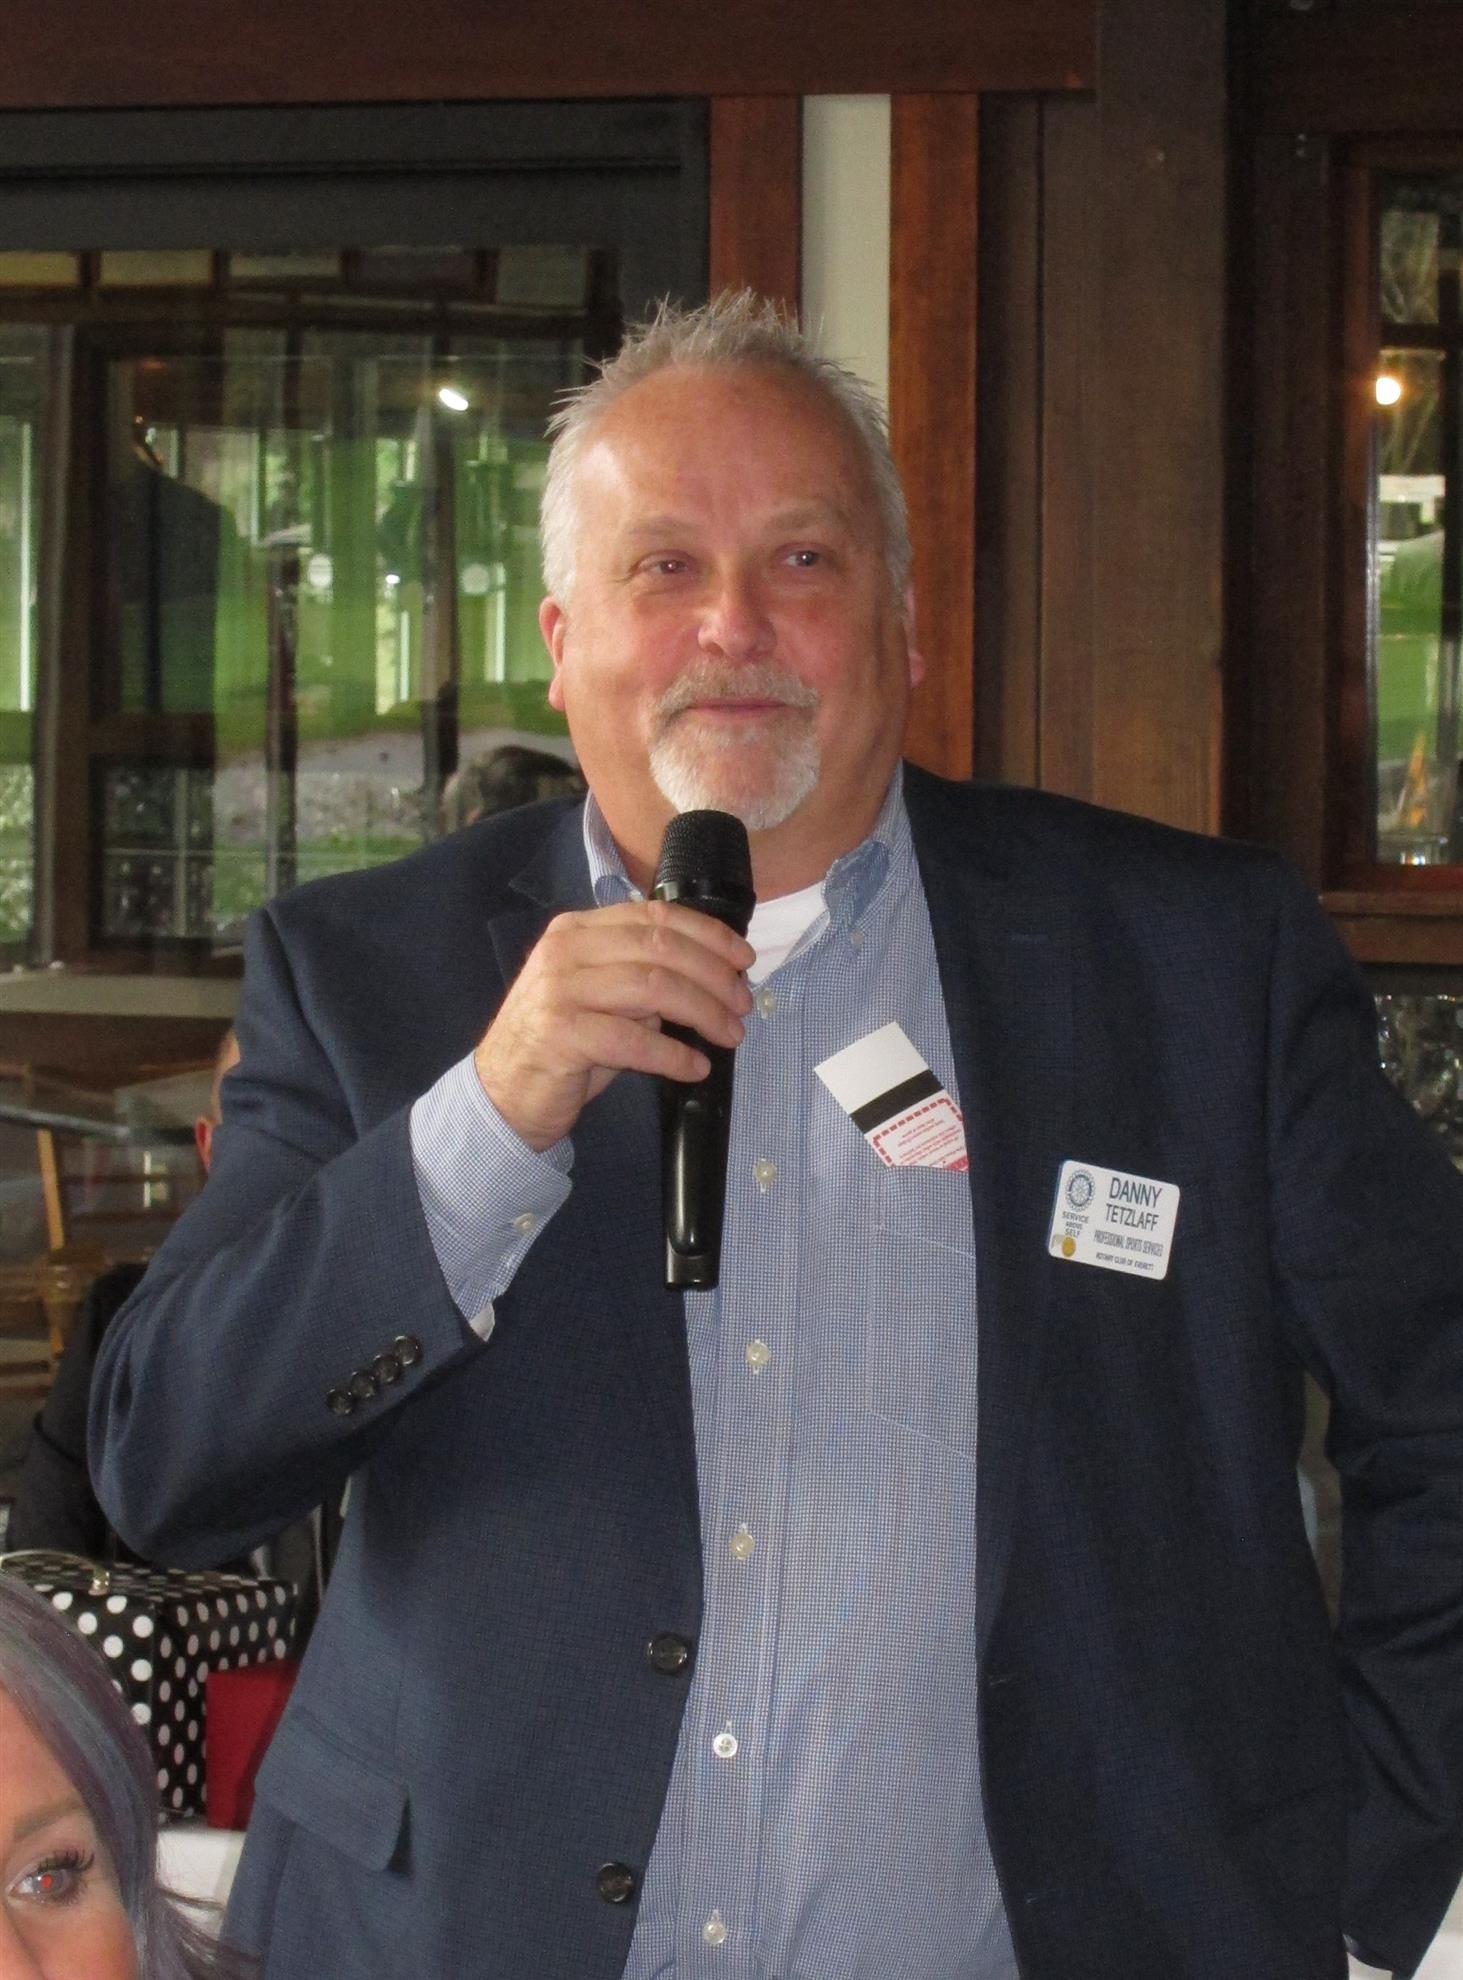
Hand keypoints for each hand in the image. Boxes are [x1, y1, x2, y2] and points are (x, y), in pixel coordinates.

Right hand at [474, 899, 754, 1150]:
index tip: (744, 959)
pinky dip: (673, 1055)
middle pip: (660, 948)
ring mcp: (559, 991)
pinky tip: (695, 1067)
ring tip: (730, 1035)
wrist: (502, 1093)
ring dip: (703, 1012)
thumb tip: (713, 974)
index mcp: (577, 930)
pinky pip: (633, 1040)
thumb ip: (643, 975)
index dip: (708, 934)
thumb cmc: (562, 1043)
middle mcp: (565, 951)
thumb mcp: (602, 997)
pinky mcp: (560, 1036)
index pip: (655, 915)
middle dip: (714, 975)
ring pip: (653, 987)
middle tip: (744, 1004)